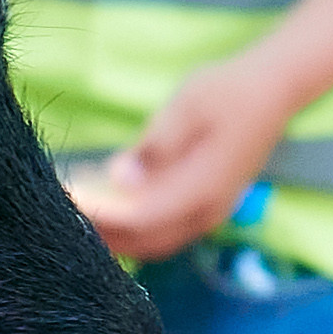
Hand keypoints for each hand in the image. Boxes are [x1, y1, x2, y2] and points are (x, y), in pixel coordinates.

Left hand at [67, 56, 294, 263]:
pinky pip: (163, 232)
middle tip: (58, 214)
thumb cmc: (227, 91)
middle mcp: (206, 213)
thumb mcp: (187, 106)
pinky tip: (107, 208)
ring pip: (153, 243)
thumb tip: (120, 178)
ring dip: (115, 236)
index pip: (138, 217)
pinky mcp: (206, 208)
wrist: (273, 90)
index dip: (98, 213)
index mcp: (201, 189)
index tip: (63, 198)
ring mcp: (209, 215)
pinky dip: (132, 228)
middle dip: (101, 233)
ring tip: (76, 215)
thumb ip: (154, 146)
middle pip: (143, 242)